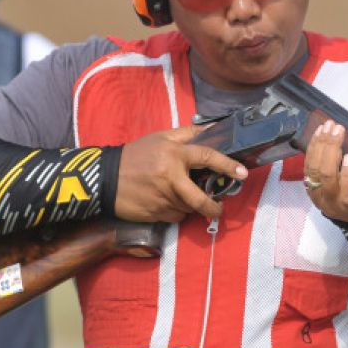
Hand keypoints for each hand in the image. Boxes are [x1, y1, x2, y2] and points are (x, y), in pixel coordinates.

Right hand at [116, 125, 247, 222]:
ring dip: (188, 205)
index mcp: (174, 154)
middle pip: (200, 198)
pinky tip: (164, 202)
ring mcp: (163, 198)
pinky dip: (175, 212)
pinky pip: (175, 217)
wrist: (105, 178)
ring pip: (188, 208)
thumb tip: (214, 130)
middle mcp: (170, 177)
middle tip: (218, 207)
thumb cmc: (136, 155)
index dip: (227, 165)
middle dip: (212, 206)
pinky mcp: (155, 214)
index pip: (207, 157)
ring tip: (176, 195)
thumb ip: (187, 134)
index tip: (242, 173)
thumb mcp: (160, 138)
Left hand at [303, 120, 347, 222]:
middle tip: (338, 129)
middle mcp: (331, 204)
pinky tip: (319, 132)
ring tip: (327, 126)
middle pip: (327, 177)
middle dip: (331, 150)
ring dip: (320, 144)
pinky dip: (313, 147)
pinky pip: (308, 165)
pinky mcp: (308, 186)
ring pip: (314, 169)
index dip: (347, 176)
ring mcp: (317, 195)